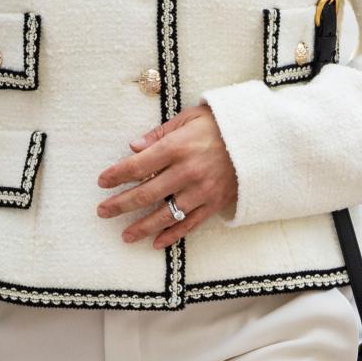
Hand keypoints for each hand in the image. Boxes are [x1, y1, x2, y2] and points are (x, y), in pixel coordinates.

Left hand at [96, 105, 237, 248]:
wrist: (259, 139)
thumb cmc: (220, 124)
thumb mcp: (189, 117)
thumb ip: (160, 133)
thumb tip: (133, 147)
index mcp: (178, 147)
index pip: (138, 165)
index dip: (117, 174)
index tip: (102, 181)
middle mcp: (187, 171)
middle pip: (146, 193)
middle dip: (120, 204)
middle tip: (102, 211)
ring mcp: (201, 191)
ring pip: (165, 214)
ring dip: (142, 227)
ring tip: (124, 236)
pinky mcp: (214, 204)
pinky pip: (189, 224)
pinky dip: (172, 235)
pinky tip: (156, 243)